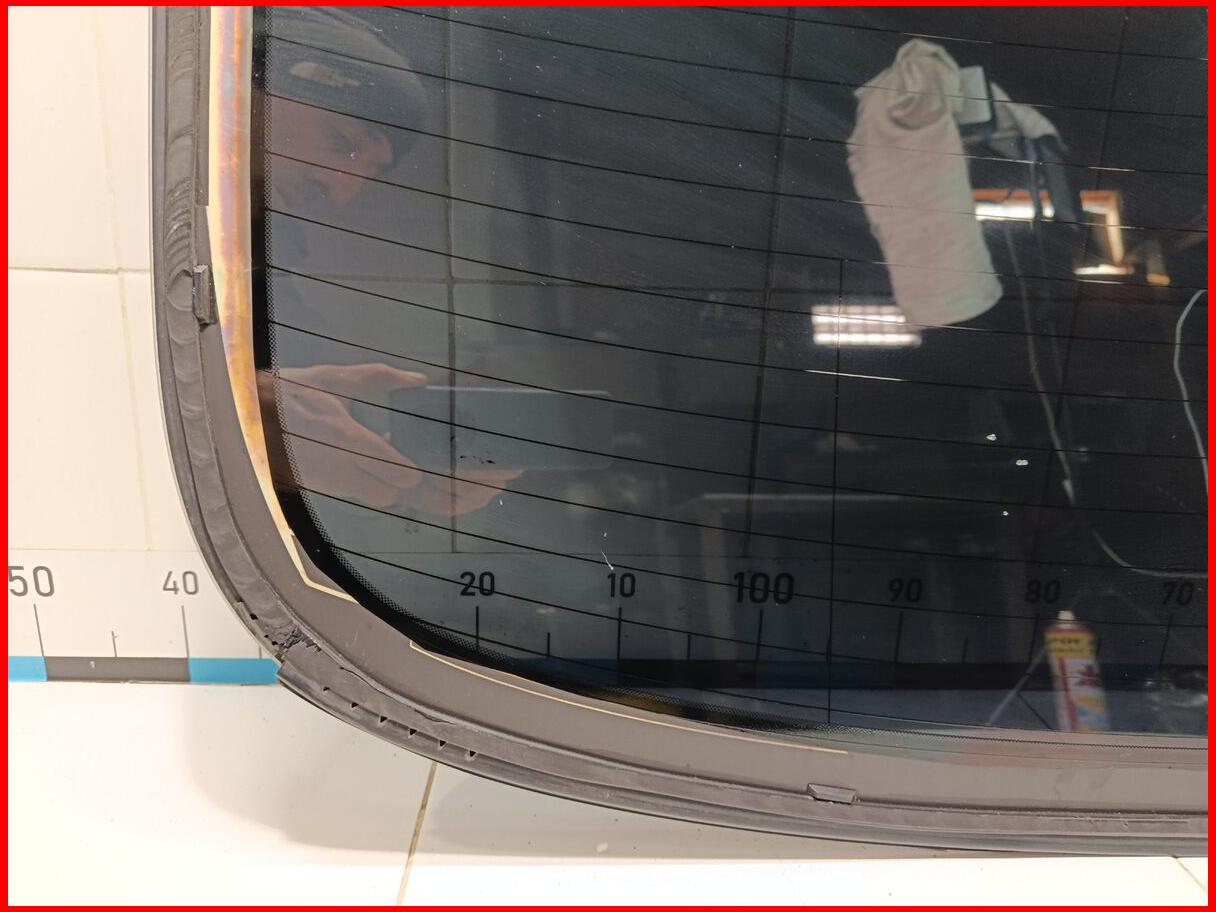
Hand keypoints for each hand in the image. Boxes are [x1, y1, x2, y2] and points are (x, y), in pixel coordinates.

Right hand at [267, 364, 520, 515]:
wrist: (255, 429)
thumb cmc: (293, 398)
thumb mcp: (331, 378)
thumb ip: (374, 379)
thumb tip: (419, 381)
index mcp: (341, 436)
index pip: (383, 462)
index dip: (417, 472)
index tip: (452, 469)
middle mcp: (346, 468)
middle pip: (409, 490)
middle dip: (457, 489)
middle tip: (496, 482)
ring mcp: (347, 485)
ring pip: (406, 500)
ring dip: (448, 497)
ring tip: (490, 487)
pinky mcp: (350, 492)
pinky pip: (396, 501)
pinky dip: (431, 499)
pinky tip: (464, 493)